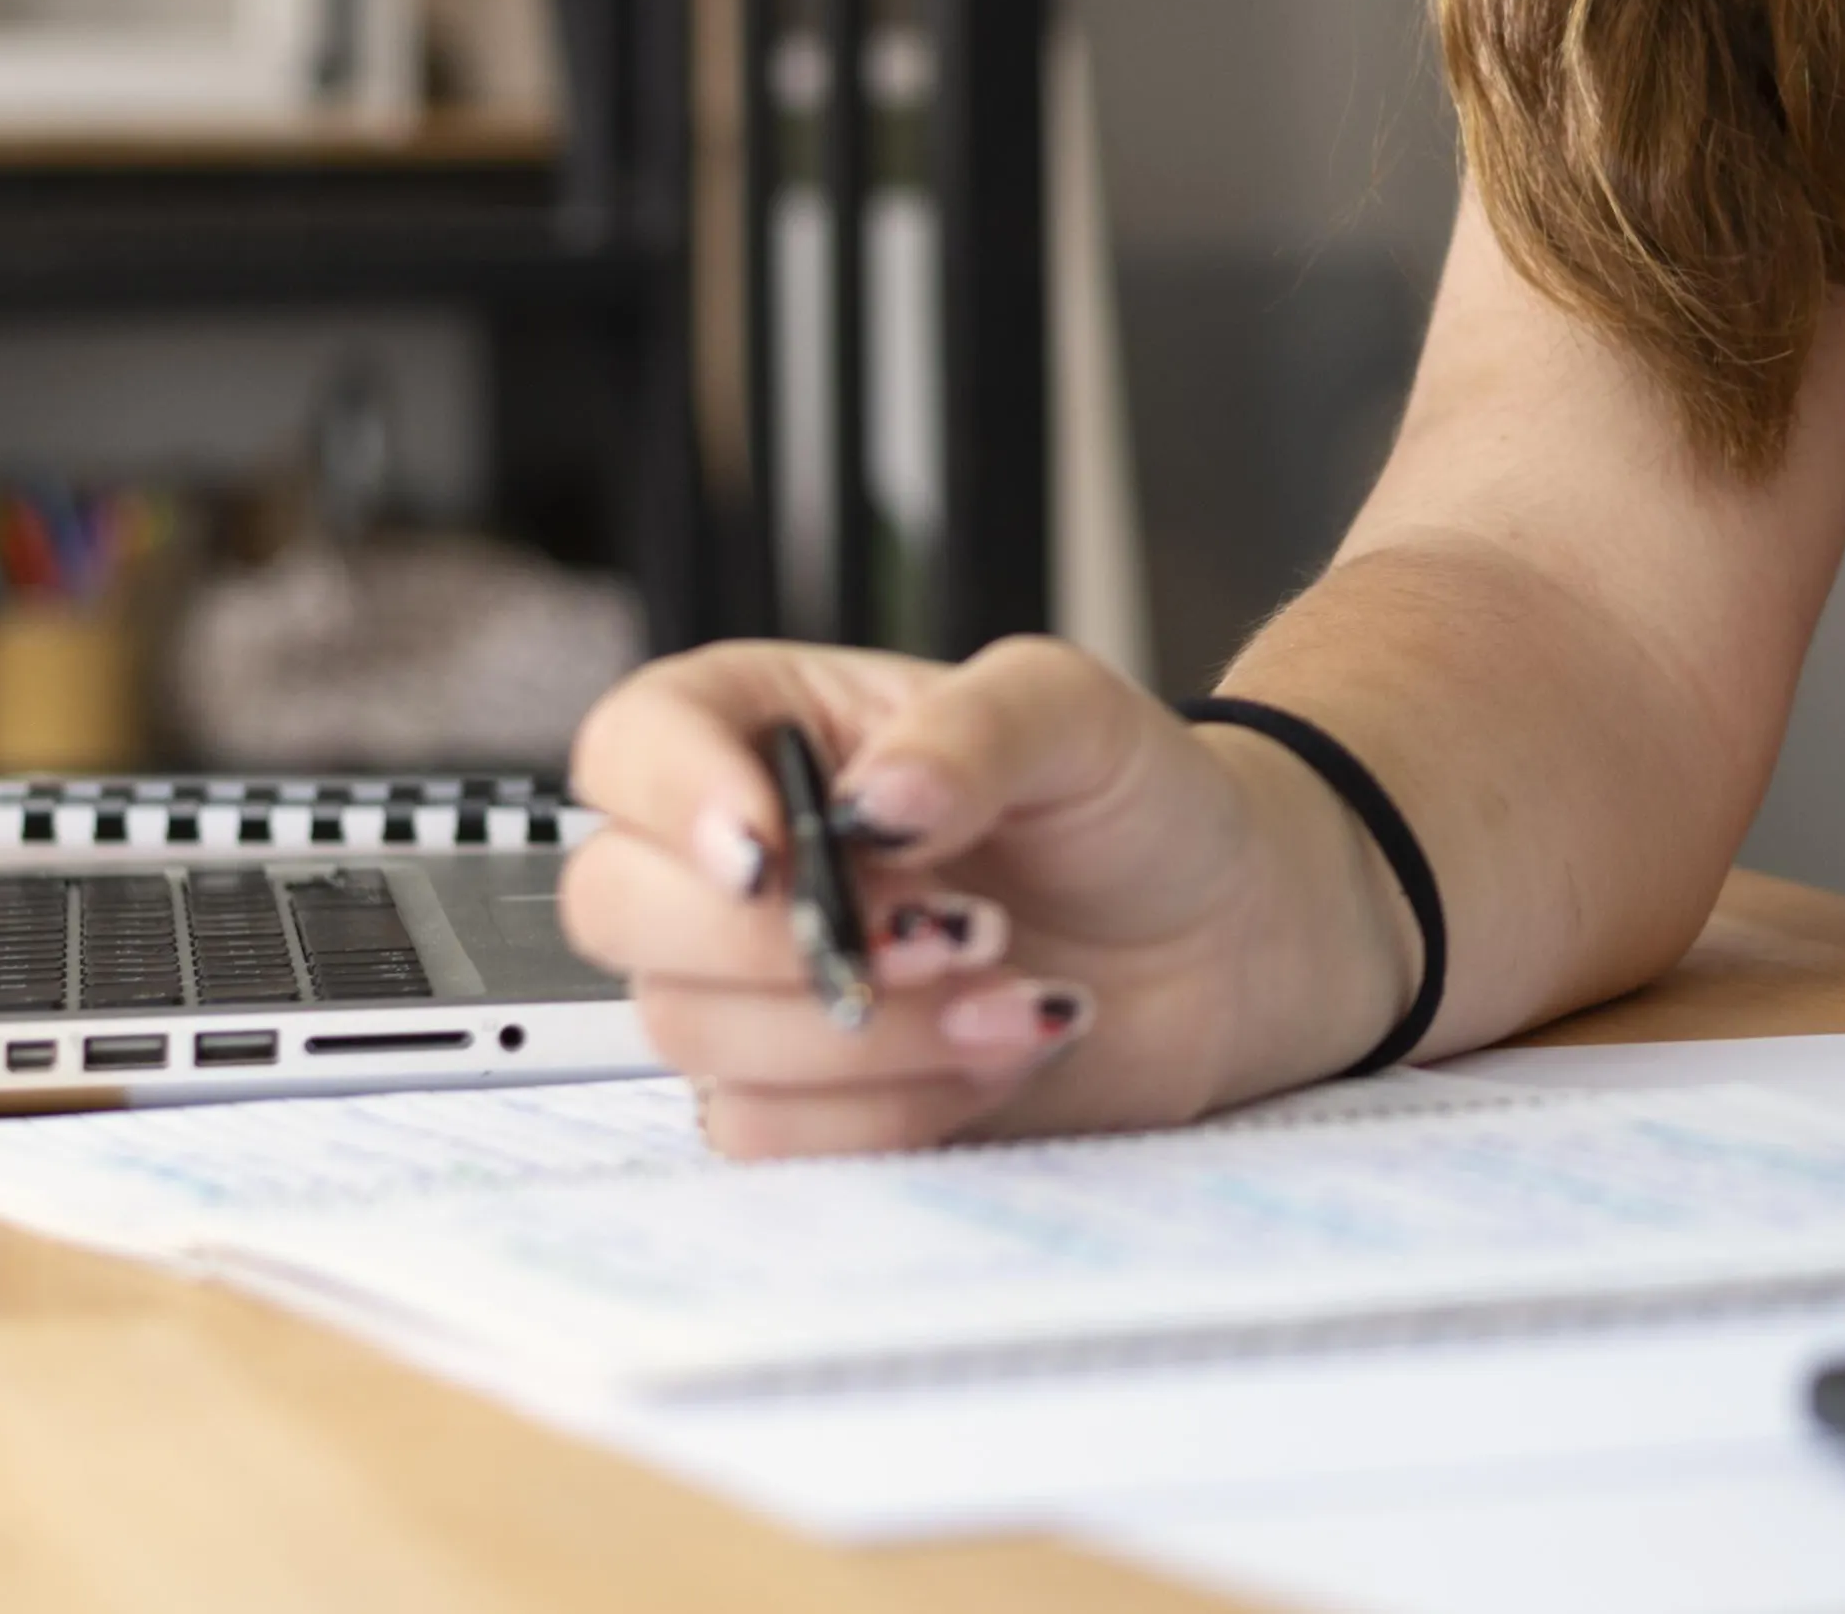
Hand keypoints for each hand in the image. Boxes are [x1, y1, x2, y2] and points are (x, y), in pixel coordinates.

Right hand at [560, 638, 1411, 1158]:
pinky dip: (894, 1103)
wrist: (1223, 939)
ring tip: (1010, 983)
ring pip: (694, 1034)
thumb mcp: (1077, 713)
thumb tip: (873, 799)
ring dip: (863, 1028)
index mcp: (771, 729)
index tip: (771, 847)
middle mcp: (745, 859)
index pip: (631, 745)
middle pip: (621, 908)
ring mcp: (762, 988)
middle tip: (945, 924)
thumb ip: (974, 731)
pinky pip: (771, 1130)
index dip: (670, 798)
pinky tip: (1001, 1046)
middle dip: (776, 938)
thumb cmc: (1134, 804)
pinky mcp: (810, 1097)